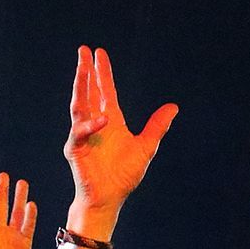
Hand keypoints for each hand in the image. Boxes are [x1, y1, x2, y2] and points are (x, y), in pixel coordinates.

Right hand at [61, 46, 176, 229]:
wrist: (110, 198)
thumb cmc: (123, 175)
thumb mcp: (146, 147)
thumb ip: (157, 126)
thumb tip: (174, 107)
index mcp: (110, 121)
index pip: (105, 91)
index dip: (103, 73)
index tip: (99, 53)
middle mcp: (95, 124)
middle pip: (88, 92)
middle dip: (86, 71)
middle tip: (84, 50)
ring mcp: (83, 135)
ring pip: (79, 105)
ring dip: (81, 86)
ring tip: (83, 68)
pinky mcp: (76, 149)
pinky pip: (81, 133)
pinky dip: (91, 125)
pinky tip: (103, 119)